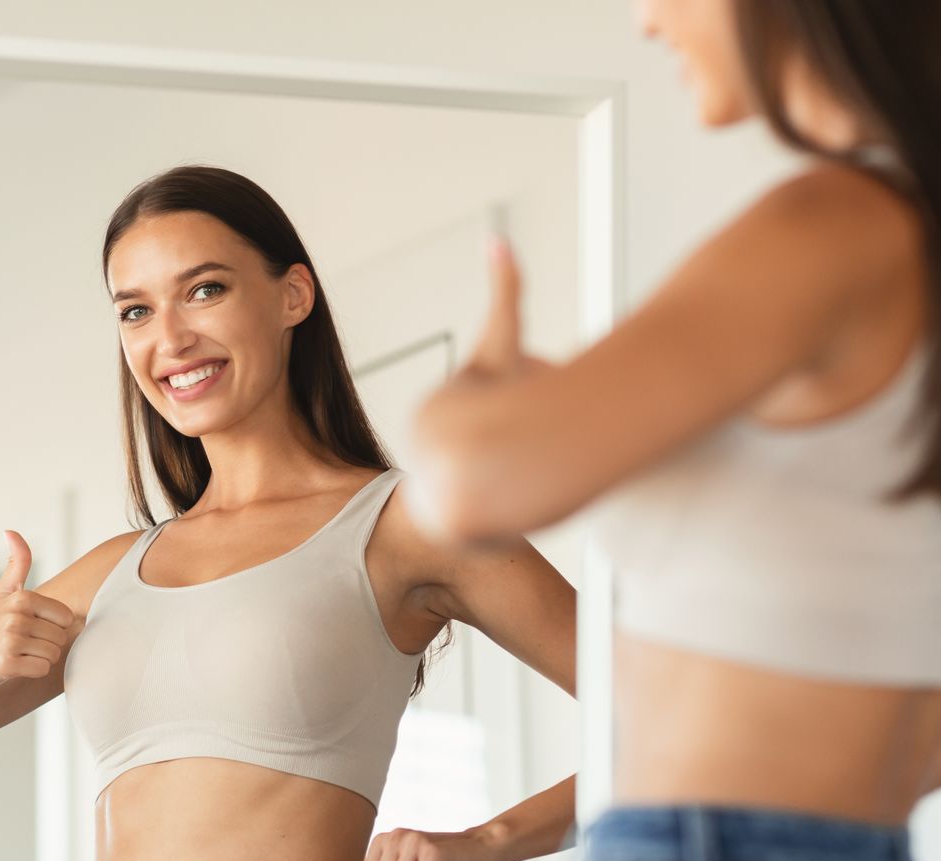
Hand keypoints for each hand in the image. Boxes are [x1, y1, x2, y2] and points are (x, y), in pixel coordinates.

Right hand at [0, 530, 75, 689]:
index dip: (51, 627)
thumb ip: (17, 562)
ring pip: (52, 655)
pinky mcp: (6, 664)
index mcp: (23, 598)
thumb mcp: (3, 591)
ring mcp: (11, 640)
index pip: (66, 618)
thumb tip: (10, 531)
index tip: (31, 628)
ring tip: (18, 653)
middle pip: (60, 638)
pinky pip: (41, 670)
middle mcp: (17, 617)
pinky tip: (14, 666)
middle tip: (23, 644)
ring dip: (38, 659)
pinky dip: (31, 672)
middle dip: (45, 645)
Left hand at [407, 235, 552, 535]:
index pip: (474, 414)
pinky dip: (497, 520)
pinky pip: (482, 526)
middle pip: (477, 452)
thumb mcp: (506, 342)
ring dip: (499, 484)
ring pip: (482, 488)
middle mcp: (428, 461)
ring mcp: (439, 503)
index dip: (497, 407)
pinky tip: (504, 509)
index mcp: (432, 419)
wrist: (510, 467)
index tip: (505, 411)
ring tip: (505, 475)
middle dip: (498, 448)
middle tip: (510, 445)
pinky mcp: (455, 540)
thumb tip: (497, 239)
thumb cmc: (511, 402)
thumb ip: (506, 291)